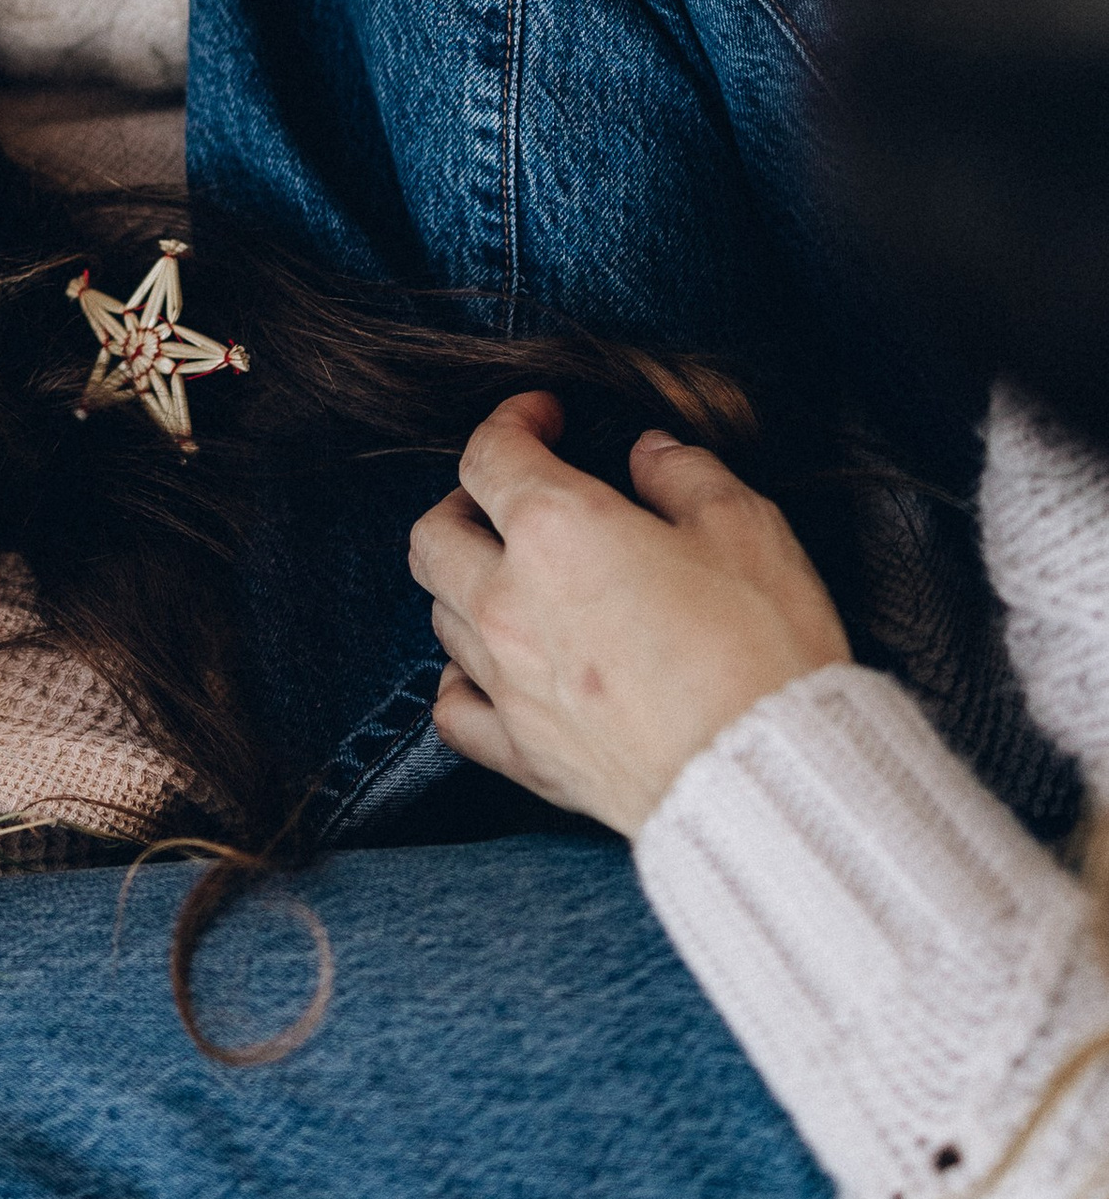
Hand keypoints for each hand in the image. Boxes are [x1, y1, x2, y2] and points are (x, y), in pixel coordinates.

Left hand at [408, 391, 850, 837]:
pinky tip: (491, 671)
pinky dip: (462, 681)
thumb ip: (684, 475)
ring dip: (465, 585)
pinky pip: (454, 709)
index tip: (543, 418)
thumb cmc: (761, 648)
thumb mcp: (745, 530)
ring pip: (440, 615)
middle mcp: (508, 602)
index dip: (512, 421)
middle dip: (465, 502)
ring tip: (513, 580)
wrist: (766, 780)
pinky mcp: (523, 754)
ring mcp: (506, 683)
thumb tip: (649, 453)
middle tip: (512, 498)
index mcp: (556, 530)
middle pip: (434, 534)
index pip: (490, 454)